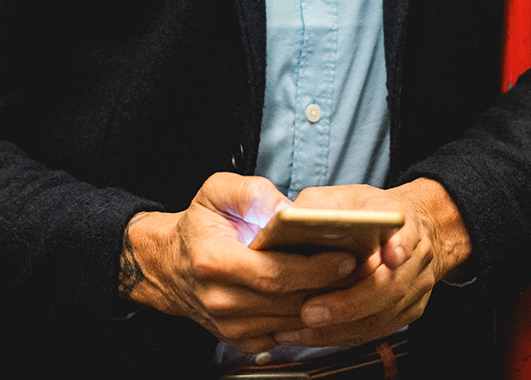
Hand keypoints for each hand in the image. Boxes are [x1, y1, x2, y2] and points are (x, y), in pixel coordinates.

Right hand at [123, 173, 358, 353]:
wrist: (169, 265)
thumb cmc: (199, 226)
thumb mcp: (216, 191)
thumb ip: (252, 192)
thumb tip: (287, 210)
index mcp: (215, 262)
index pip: (274, 274)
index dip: (314, 269)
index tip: (345, 257)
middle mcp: (221, 300)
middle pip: (288, 301)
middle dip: (329, 286)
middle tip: (361, 268)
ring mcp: (229, 325)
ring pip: (290, 320)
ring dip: (323, 304)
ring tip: (349, 282)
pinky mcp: (238, 339)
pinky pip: (283, 334)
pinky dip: (305, 319)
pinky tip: (320, 298)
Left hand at [272, 179, 470, 348]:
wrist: (412, 228)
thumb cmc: (367, 211)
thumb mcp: (343, 196)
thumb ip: (319, 206)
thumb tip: (284, 220)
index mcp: (403, 222)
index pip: (405, 234)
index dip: (399, 246)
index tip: (388, 255)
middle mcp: (417, 258)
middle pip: (390, 287)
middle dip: (348, 303)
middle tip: (309, 311)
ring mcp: (416, 289)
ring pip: (382, 316)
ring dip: (338, 327)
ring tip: (298, 328)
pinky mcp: (408, 312)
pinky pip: (376, 331)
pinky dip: (341, 336)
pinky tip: (308, 335)